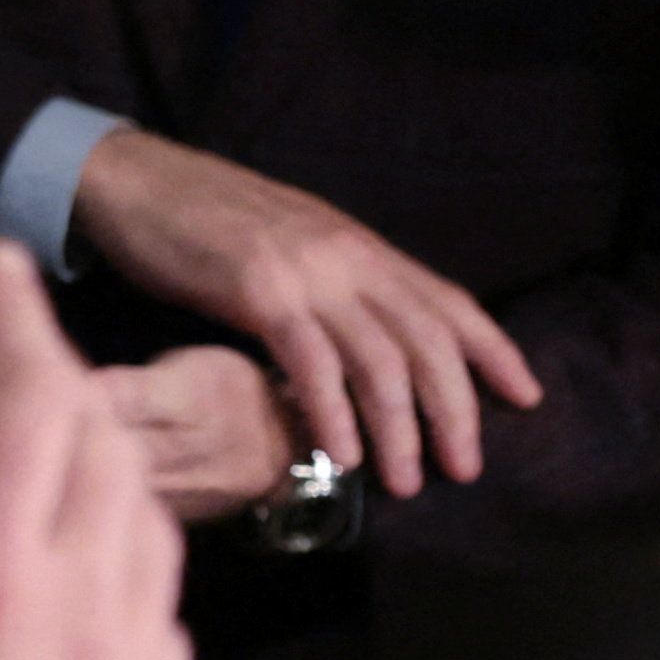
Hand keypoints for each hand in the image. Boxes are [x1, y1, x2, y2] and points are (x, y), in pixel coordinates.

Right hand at [70, 128, 537, 498]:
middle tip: (464, 468)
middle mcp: (346, 256)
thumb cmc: (202, 217)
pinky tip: (339, 453)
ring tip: (405, 481)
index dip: (494, 349)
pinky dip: (333, 412)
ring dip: (399, 428)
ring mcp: (305, 271)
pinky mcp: (257, 289)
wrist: (131, 178)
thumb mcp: (290, 243)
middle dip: (455, 410)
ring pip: (378, 360)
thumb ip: (334, 283)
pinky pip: (311, 361)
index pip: (448, 300)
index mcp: (358, 245)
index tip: (527, 397)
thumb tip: (368, 339)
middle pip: (426, 340)